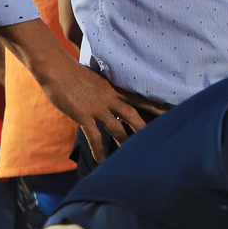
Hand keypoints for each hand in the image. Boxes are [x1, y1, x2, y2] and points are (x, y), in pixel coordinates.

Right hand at [35, 60, 165, 162]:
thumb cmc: (73, 73)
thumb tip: (111, 98)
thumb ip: (105, 90)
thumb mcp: (96, 80)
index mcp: (113, 89)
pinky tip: (101, 160)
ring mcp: (97, 107)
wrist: (57, 69)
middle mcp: (109, 98)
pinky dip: (98, 149)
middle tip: (157, 140)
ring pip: (117, 127)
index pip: (138, 98)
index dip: (154, 106)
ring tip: (131, 155)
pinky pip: (94, 135)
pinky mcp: (83, 115)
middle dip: (144, 128)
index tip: (170, 112)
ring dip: (124, 141)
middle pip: (133, 114)